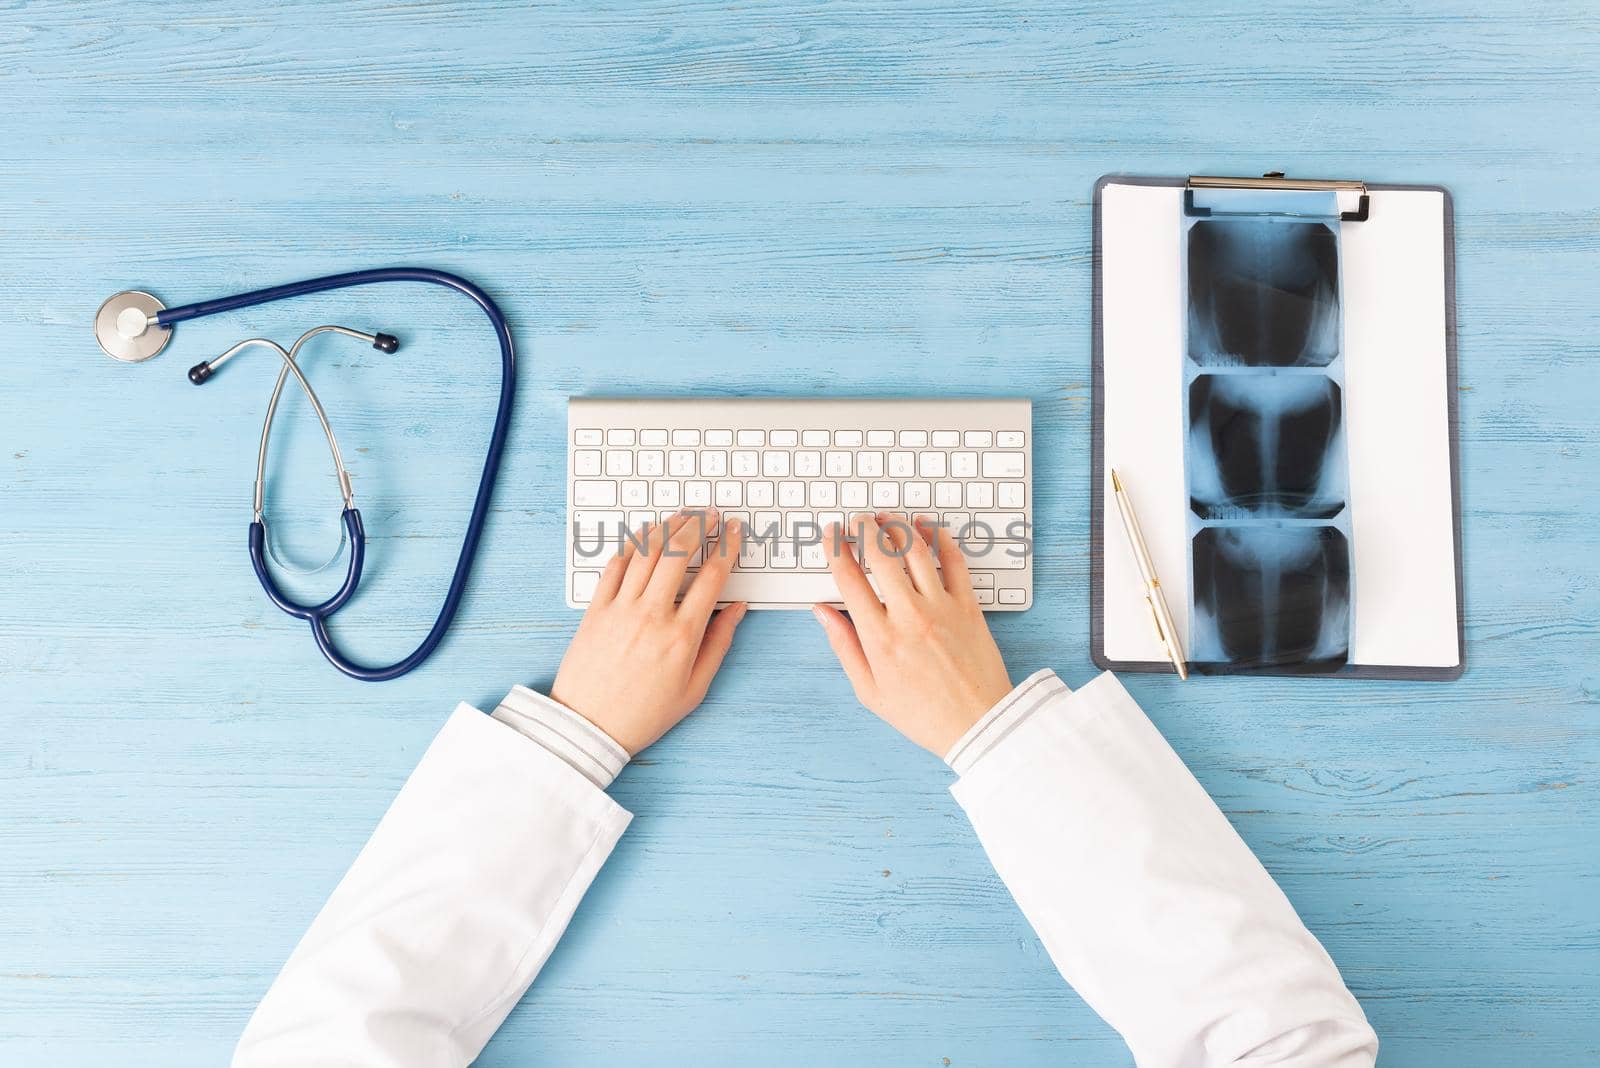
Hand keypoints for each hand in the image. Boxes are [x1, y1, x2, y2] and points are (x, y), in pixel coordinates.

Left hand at [551, 510, 747, 755]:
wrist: (589, 726)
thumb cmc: (644, 713)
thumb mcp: (695, 688)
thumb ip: (719, 643)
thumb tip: (737, 610)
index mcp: (681, 637)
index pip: (713, 577)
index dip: (727, 547)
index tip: (734, 532)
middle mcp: (651, 616)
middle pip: (678, 553)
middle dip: (698, 525)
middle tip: (709, 515)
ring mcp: (620, 610)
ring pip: (646, 552)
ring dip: (667, 527)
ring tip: (681, 516)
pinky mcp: (596, 610)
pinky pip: (614, 566)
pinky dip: (632, 544)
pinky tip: (645, 536)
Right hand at [813, 513, 1013, 755]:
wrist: (978, 725)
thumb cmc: (924, 714)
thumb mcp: (869, 691)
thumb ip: (844, 646)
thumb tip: (822, 612)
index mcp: (880, 638)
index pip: (849, 578)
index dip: (835, 549)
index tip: (831, 535)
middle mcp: (909, 616)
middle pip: (880, 554)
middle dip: (863, 528)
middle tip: (857, 521)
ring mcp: (942, 607)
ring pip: (915, 549)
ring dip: (896, 526)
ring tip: (885, 518)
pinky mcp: (969, 605)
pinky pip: (954, 559)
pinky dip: (938, 536)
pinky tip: (926, 527)